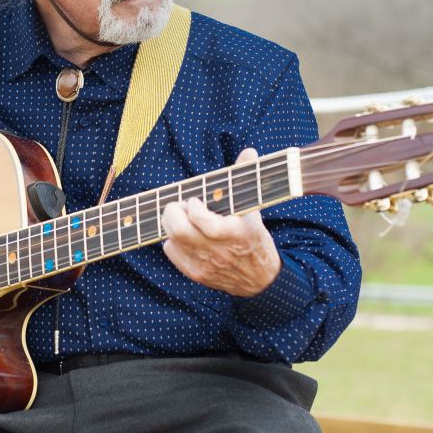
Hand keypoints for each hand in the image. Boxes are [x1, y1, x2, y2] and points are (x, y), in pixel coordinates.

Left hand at [160, 148, 281, 297]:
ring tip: (182, 217)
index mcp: (236, 233)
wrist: (260, 281)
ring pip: (172, 240)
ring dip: (171, 223)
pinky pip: (171, 252)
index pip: (203, 221)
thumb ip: (248, 180)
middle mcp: (219, 251)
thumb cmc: (255, 239)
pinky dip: (172, 240)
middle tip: (180, 205)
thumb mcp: (255, 211)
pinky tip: (184, 235)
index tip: (196, 200)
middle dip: (173, 212)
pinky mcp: (196, 274)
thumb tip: (249, 152)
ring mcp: (206, 265)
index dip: (193, 207)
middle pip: (179, 230)